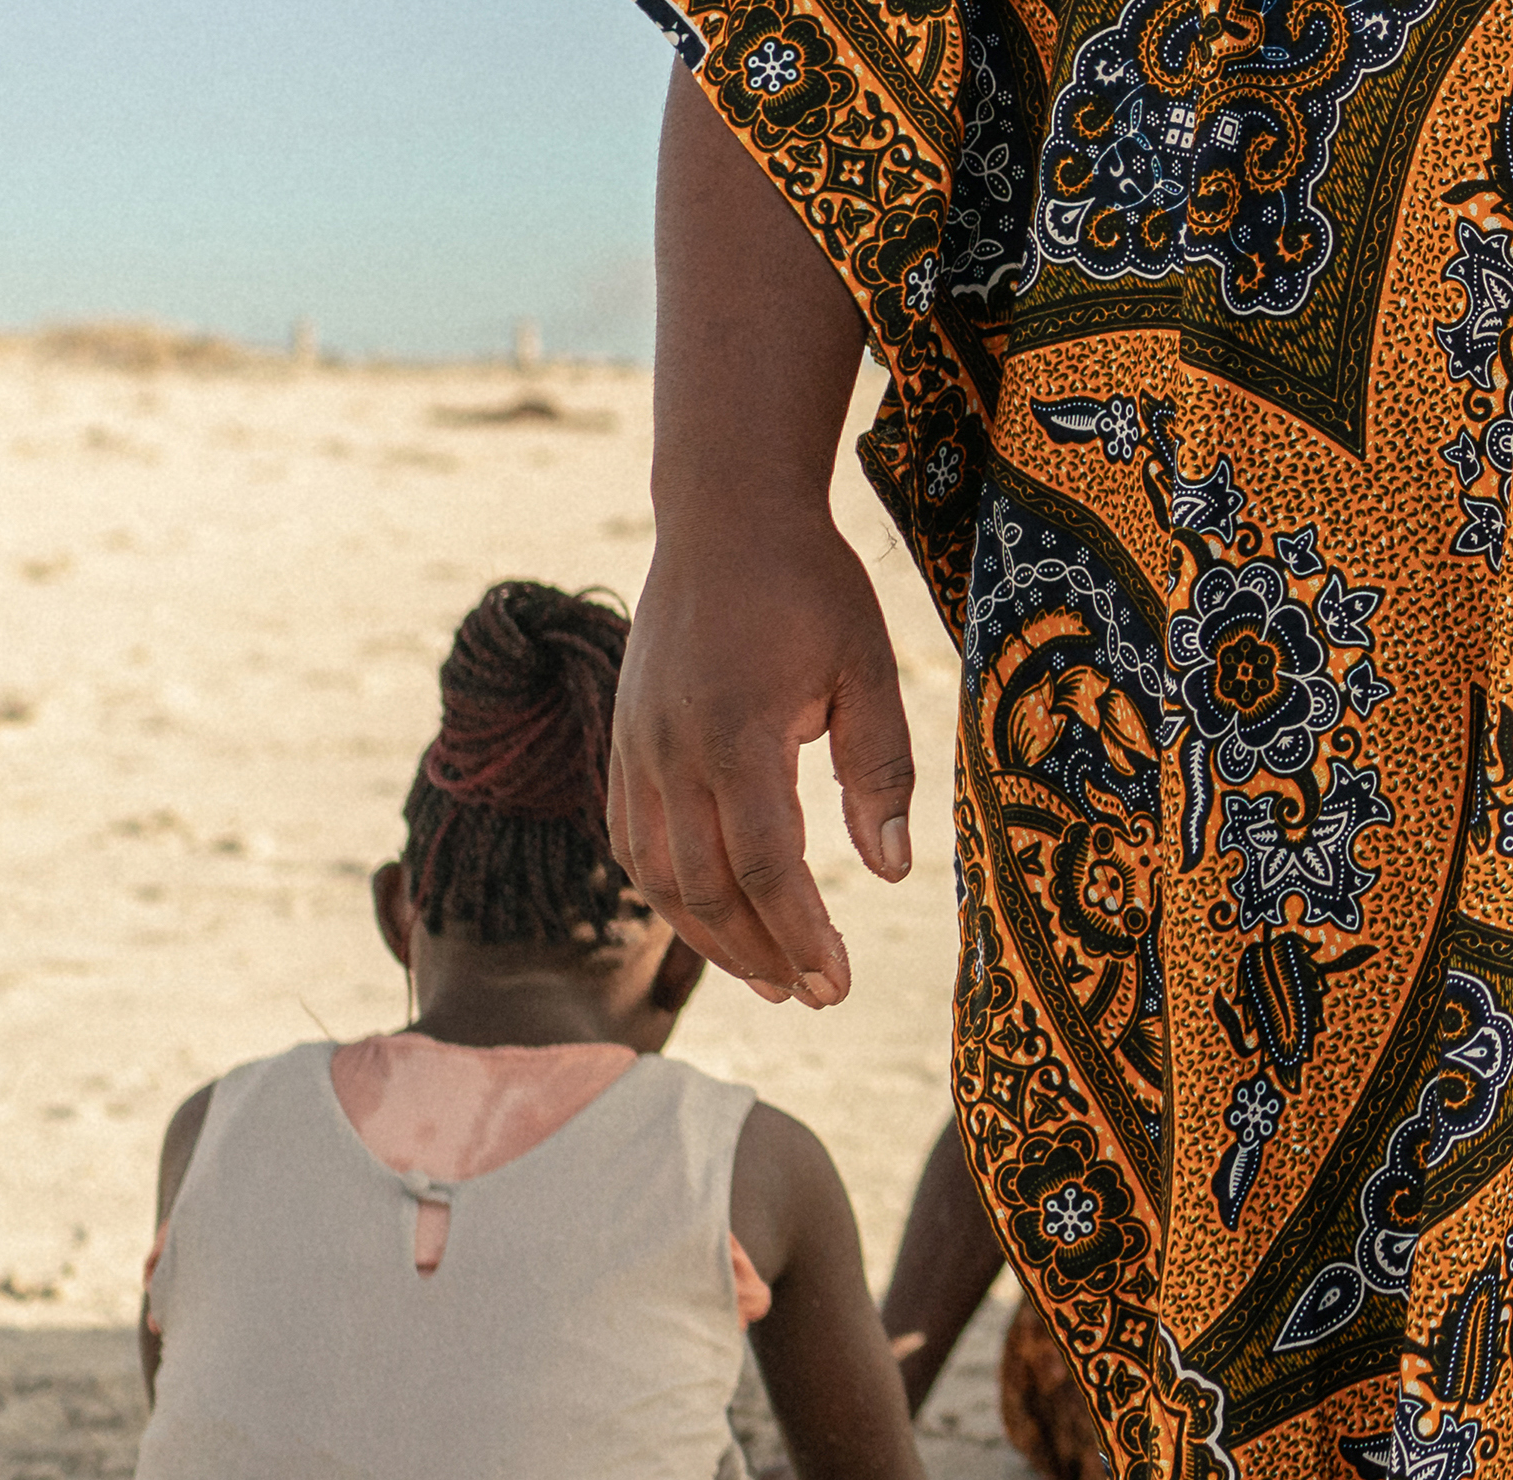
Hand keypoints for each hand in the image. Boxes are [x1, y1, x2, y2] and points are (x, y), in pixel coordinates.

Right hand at [611, 496, 916, 1004]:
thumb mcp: (867, 667)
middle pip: (705, 888)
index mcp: (736, 735)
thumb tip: (892, 872)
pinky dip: (665, 888)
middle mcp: (670, 752)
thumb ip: (880, 770)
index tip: (840, 983)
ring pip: (657, 874)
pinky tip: (706, 912)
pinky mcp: (621, 740)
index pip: (765, 867)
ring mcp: (634, 748)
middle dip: (760, 954)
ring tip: (767, 975)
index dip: (802, 934)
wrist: (724, 516)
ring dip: (709, 935)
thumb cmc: (809, 585)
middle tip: (812, 997)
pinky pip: (629, 838)